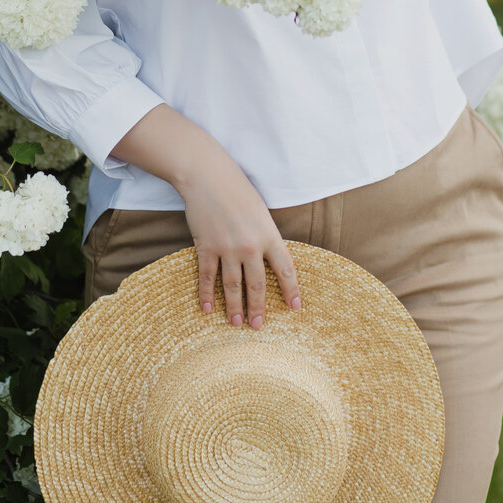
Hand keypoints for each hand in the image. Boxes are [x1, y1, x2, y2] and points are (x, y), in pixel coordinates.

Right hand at [179, 151, 302, 329]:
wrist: (207, 176)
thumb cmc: (237, 188)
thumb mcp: (261, 211)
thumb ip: (266, 235)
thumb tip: (269, 258)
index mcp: (269, 235)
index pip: (285, 269)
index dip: (291, 290)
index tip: (295, 307)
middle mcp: (250, 246)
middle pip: (257, 284)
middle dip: (259, 307)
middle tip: (258, 326)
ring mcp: (227, 248)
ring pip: (232, 285)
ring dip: (234, 307)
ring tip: (236, 322)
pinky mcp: (206, 247)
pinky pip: (207, 276)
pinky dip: (207, 294)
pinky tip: (207, 308)